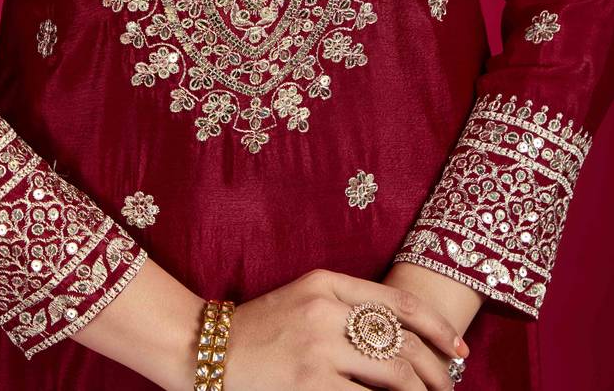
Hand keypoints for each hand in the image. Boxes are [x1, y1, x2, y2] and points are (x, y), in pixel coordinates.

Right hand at [224, 268, 469, 390]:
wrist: (205, 349)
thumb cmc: (259, 328)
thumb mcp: (302, 298)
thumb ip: (344, 306)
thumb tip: (399, 337)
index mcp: (325, 282)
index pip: (398, 303)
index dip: (436, 328)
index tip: (459, 350)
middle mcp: (325, 309)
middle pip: (402, 341)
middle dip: (435, 371)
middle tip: (449, 387)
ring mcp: (318, 347)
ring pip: (392, 374)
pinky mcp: (309, 383)